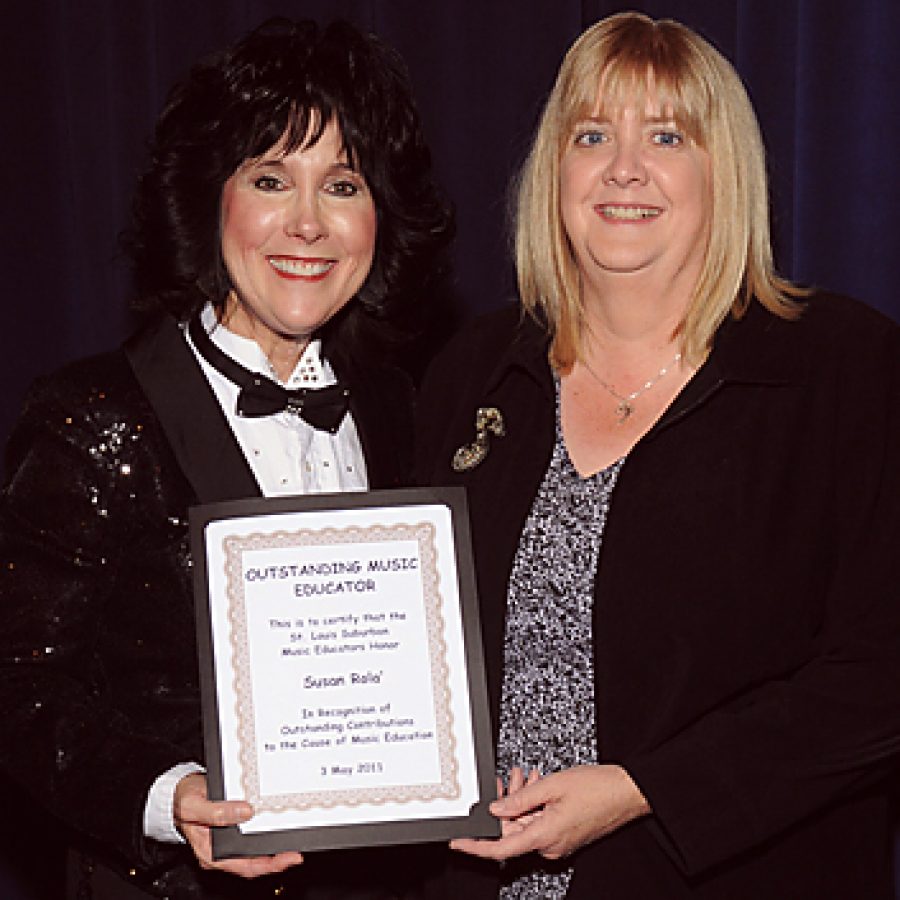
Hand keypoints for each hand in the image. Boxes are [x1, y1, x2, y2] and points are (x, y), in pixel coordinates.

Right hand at [173, 773, 303, 877]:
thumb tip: (245, 812)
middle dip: (276, 860)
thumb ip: (216, 812)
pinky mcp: (231, 830)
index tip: (288, 858)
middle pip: (253, 863)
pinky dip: (264, 836)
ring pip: (254, 853)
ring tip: (291, 843)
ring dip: (273, 850)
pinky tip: (276, 829)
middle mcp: (220, 852)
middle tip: (296, 853)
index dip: (268, 865)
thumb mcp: (194, 804)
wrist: (177, 793)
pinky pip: (250, 839)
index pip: (244, 866)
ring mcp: (226, 842)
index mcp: (210, 852)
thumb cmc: (183, 800)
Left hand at [451, 764, 649, 861]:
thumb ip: (520, 799)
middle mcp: (550, 845)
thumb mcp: (552, 786)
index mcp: (544, 837)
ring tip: (525, 776)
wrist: (628, 791)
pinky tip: (537, 784)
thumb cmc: (598, 788)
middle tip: (506, 780)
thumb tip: (496, 808)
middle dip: (506, 803)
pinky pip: (540, 822)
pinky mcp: (565, 834)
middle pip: (514, 829)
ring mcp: (559, 841)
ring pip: (527, 823)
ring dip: (522, 799)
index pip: (501, 849)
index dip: (475, 846)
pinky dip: (534, 804)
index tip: (458, 841)